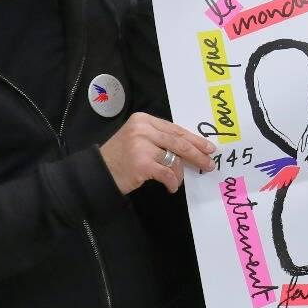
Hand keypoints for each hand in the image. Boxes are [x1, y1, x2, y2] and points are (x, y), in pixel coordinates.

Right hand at [99, 113, 214, 193]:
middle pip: (178, 142)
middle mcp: (142, 129)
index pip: (175, 129)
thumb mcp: (139, 138)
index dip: (194, 140)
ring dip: (179, 173)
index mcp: (144, 120)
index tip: (208, 147)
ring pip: (174, 158)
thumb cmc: (121, 157)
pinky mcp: (142, 164)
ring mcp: (141, 146)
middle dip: (197, 154)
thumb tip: (191, 147)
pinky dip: (172, 182)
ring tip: (177, 180)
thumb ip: (160, 138)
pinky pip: (167, 173)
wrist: (98, 172)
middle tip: (209, 164)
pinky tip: (171, 187)